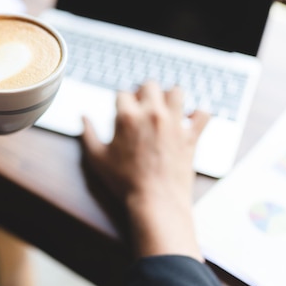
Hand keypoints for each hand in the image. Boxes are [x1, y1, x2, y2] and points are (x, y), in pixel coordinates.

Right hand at [81, 81, 208, 260]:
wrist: (155, 201)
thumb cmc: (124, 182)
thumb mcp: (97, 158)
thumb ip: (88, 134)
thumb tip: (83, 117)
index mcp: (127, 117)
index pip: (123, 93)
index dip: (121, 100)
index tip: (122, 109)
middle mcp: (152, 114)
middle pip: (150, 85)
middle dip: (144, 91)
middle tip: (142, 104)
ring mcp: (174, 123)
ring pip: (177, 91)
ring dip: (170, 96)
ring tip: (165, 106)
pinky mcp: (191, 135)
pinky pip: (203, 113)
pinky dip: (199, 113)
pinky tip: (190, 119)